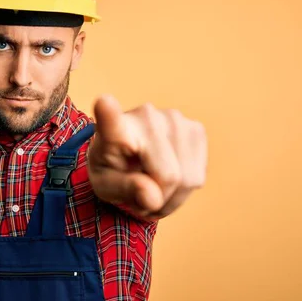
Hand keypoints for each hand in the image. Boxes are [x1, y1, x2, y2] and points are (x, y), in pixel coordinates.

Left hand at [87, 95, 206, 220]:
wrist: (128, 159)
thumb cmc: (112, 170)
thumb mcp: (106, 186)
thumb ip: (125, 190)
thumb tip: (153, 198)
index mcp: (113, 129)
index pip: (111, 119)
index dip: (109, 113)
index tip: (103, 102)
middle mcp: (145, 115)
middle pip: (169, 176)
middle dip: (159, 198)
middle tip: (141, 196)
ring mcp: (174, 118)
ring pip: (187, 179)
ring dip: (172, 196)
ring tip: (153, 188)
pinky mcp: (196, 129)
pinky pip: (197, 177)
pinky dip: (184, 190)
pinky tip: (169, 179)